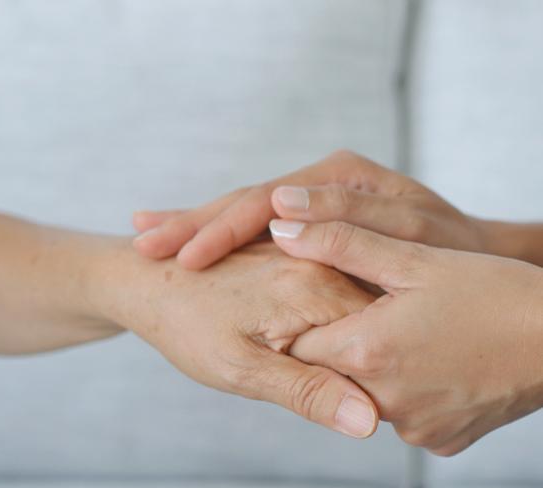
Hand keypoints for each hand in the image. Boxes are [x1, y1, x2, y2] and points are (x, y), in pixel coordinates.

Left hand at [95, 240, 379, 438]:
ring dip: (344, 337)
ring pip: (351, 305)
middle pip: (368, 321)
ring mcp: (305, 258)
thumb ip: (306, 390)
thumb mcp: (240, 369)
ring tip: (304, 360)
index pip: (377, 338)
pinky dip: (327, 318)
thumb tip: (367, 420)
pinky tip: (304, 336)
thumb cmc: (185, 325)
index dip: (375, 377)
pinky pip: (329, 290)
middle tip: (327, 384)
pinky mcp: (292, 260)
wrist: (146, 281)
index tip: (358, 401)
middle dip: (361, 357)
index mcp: (314, 289)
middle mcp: (316, 264)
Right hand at [132, 150, 488, 269]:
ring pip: (238, 212)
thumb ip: (353, 228)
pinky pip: (248, 227)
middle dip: (190, 224)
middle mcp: (317, 186)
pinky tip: (180, 240)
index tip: (180, 254)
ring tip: (143, 239)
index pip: (263, 202)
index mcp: (337, 180)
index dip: (219, 228)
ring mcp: (308, 203)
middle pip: (240, 203)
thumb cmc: (447, 253)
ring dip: (192, 227)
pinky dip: (212, 234)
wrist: (472, 258)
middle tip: (141, 245)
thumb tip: (289, 228)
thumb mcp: (410, 235)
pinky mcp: (302, 225)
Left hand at [269, 219, 542, 455]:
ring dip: (373, 364)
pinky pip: (402, 412)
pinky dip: (406, 387)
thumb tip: (281, 229)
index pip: (295, 343)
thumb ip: (338, 242)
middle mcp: (383, 402)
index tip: (319, 300)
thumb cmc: (494, 292)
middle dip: (338, 339)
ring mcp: (415, 427)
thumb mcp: (412, 258)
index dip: (304, 319)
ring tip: (406, 330)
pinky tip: (430, 358)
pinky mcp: (441, 440)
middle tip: (371, 310)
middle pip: (329, 371)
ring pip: (363, 391)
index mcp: (366, 353)